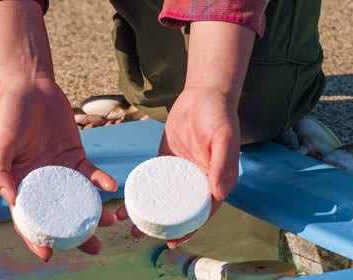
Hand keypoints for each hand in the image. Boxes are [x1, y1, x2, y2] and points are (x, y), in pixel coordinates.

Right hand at [0, 80, 118, 260]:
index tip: (48, 254)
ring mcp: (61, 171)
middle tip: (93, 248)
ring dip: (94, 214)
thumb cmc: (9, 115)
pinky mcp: (77, 157)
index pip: (28, 219)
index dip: (36, 238)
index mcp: (20, 185)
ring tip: (110, 224)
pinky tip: (111, 187)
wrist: (31, 88)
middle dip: (75, 235)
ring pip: (79, 200)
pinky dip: (101, 182)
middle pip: (59, 215)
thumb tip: (10, 200)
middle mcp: (42, 183)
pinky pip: (91, 175)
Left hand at [115, 20, 252, 247]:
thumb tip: (219, 194)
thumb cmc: (219, 115)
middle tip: (140, 233)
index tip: (172, 242)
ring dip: (149, 210)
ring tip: (129, 221)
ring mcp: (181, 170)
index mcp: (215, 181)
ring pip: (164, 197)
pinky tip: (128, 196)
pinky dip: (143, 188)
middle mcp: (198, 180)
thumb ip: (223, 164)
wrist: (204, 92)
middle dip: (162, 225)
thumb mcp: (224, 138)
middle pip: (179, 209)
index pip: (201, 213)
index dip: (188, 229)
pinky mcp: (167, 159)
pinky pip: (153, 177)